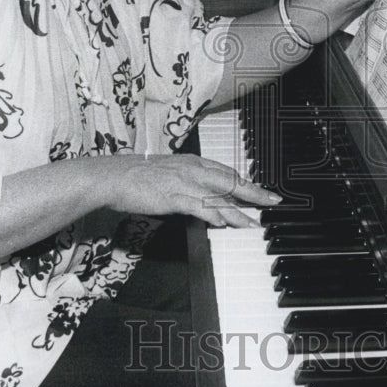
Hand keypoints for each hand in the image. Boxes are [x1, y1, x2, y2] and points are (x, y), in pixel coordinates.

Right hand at [104, 153, 280, 227]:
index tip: (262, 191)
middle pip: (230, 182)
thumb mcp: (169, 173)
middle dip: (254, 193)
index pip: (226, 172)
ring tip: (252, 224)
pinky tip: (222, 223)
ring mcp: (183, 182)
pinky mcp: (172, 196)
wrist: (114, 176)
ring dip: (238, 212)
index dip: (246, 182)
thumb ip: (188, 183)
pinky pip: (197, 206)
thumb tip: (203, 197)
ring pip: (218, 197)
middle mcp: (192, 170)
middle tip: (272, 201)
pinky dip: (212, 214)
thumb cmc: (138, 176)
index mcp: (192, 162)